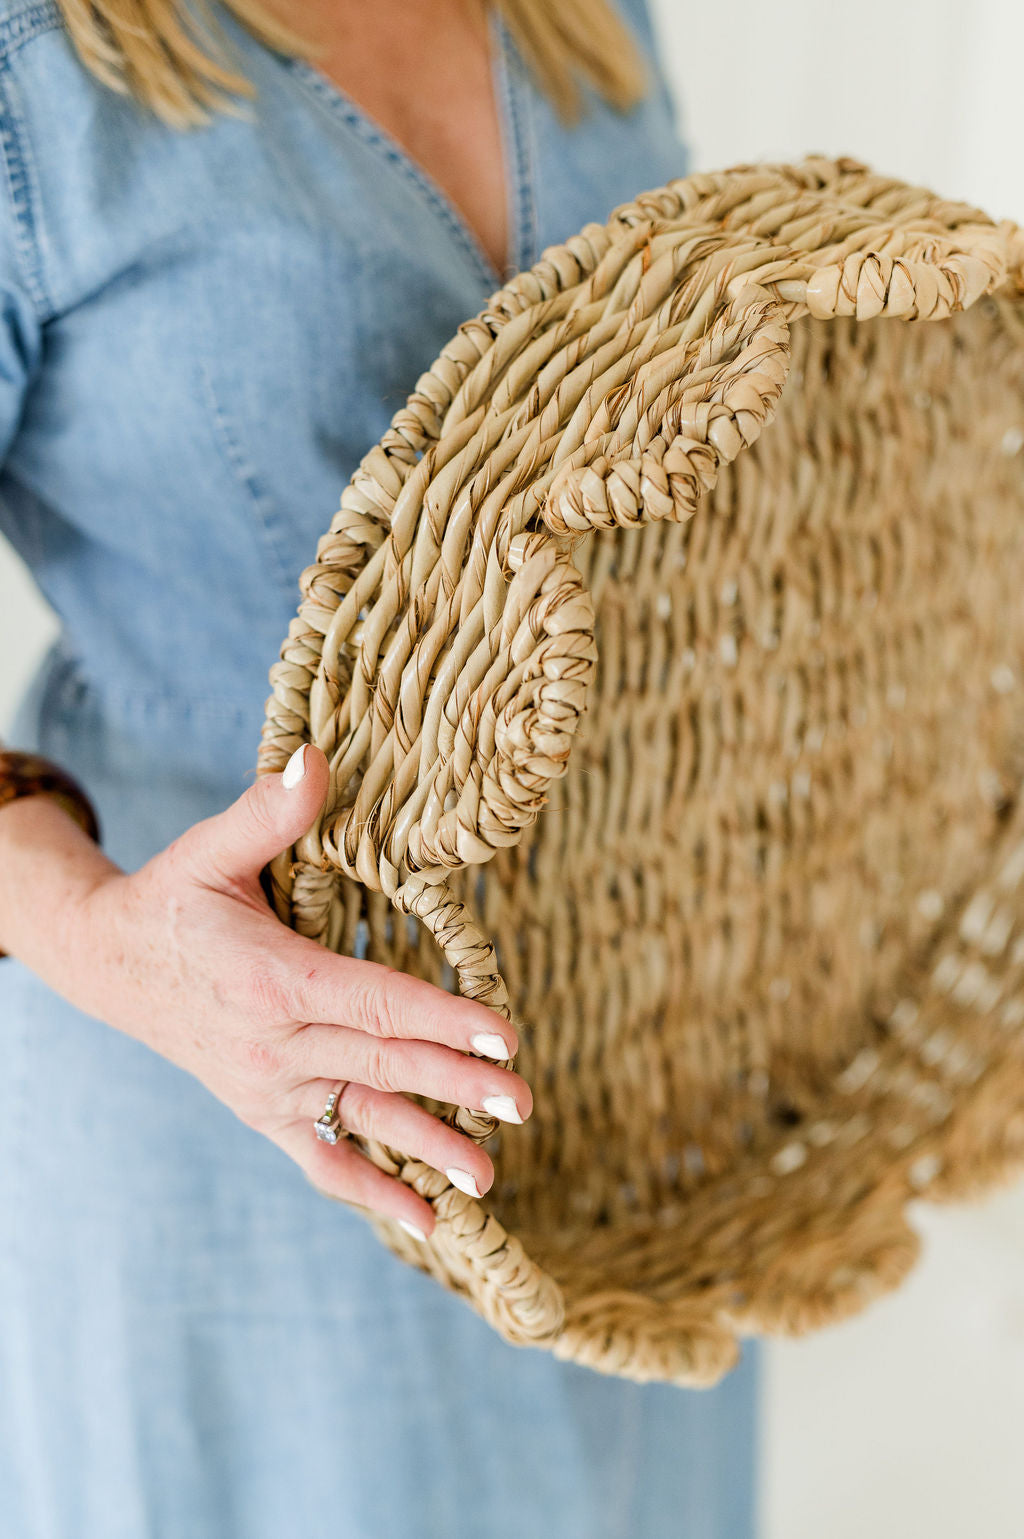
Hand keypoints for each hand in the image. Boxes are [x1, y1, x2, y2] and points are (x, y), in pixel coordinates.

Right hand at [64, 744, 531, 1239]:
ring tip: (489, 1180)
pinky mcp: (264, 1111)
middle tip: (523, 1103)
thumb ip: (267, 811)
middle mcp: (274, 1044)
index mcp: (272, 978)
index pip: (373, 1003)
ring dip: (427, 1150)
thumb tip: (315, 757)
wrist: (110, 964)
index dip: (441, 1019)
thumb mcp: (210, 849)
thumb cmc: (173, 899)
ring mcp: (269, 1087)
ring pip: (361, 1121)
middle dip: (457, 1085)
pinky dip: (370, 1190)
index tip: (503, 1034)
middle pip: (381, 1066)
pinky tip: (426, 1221)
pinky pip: (321, 1159)